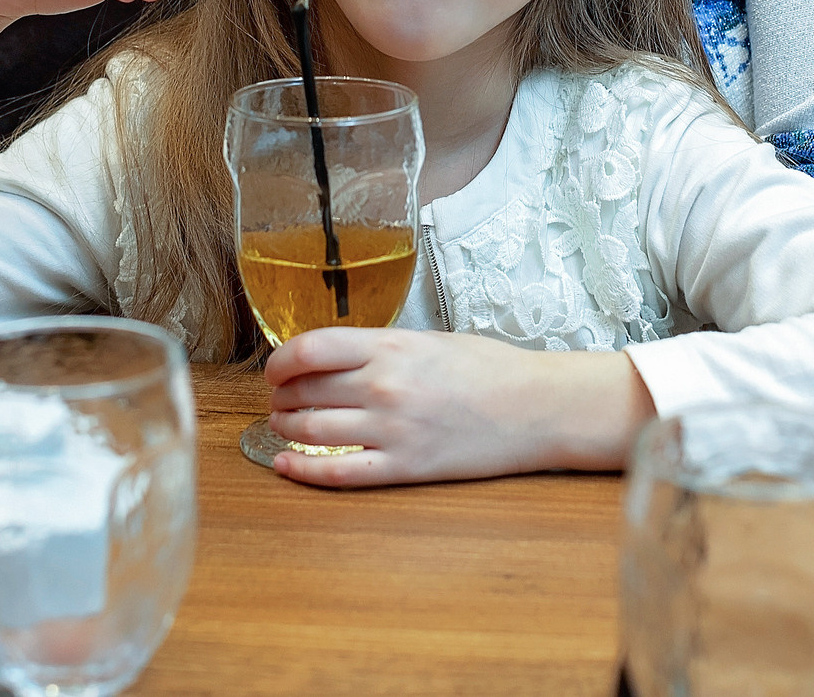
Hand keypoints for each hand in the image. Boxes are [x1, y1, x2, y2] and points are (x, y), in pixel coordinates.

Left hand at [260, 328, 655, 487]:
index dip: (281, 361)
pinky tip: (286, 465)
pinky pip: (338, 473)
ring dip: (287, 429)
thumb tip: (335, 357)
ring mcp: (393, 429)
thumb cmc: (491, 370)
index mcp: (392, 347)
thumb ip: (381, 348)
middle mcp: (385, 386)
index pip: (311, 349)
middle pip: (305, 391)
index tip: (275, 368)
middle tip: (278, 398)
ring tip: (284, 425)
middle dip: (281, 396)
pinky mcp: (404, 467)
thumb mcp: (430, 341)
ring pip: (312, 431)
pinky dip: (303, 470)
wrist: (537, 408)